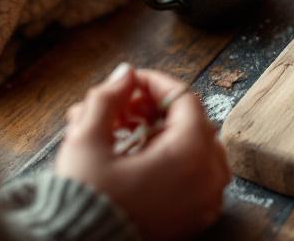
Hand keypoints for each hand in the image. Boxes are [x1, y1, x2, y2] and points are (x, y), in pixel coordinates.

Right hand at [55, 64, 230, 240]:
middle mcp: (208, 178)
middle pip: (191, 122)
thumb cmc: (84, 202)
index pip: (184, 99)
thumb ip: (107, 99)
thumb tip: (125, 73)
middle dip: (152, 110)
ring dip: (159, 133)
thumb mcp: (86, 142)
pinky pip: (194, 176)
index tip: (128, 82)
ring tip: (118, 134)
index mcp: (191, 155)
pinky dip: (170, 161)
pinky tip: (132, 158)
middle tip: (117, 111)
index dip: (154, 84)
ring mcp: (206, 201)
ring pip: (193, 148)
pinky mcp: (195, 218)